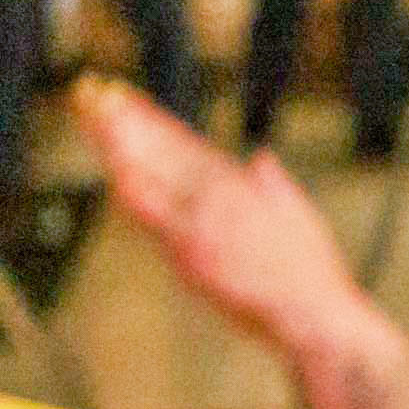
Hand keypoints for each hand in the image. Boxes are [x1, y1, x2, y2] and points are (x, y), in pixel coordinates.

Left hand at [82, 78, 362, 353]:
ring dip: (123, 147)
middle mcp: (221, 201)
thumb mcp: (303, 218)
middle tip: (95, 93)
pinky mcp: (194, 257)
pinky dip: (136, 195)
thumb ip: (276, 185)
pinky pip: (157, 222)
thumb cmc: (312, 274)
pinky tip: (117, 174)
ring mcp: (205, 228)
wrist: (314, 314)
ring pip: (157, 179)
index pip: (187, 146)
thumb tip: (261, 158)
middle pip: (165, 153)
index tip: (126, 99)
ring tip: (94, 118)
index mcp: (243, 189)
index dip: (153, 120)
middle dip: (129, 122)